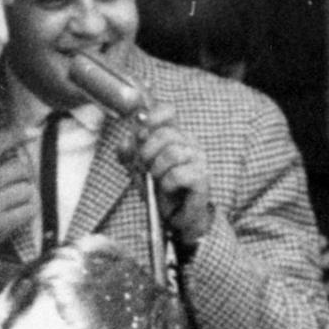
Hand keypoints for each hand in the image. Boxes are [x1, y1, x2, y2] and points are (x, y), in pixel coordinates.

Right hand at [0, 120, 37, 253]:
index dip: (17, 134)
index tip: (33, 133)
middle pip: (21, 168)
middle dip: (22, 174)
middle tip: (16, 181)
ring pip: (27, 190)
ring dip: (25, 194)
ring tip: (14, 199)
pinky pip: (28, 211)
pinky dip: (27, 210)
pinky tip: (17, 212)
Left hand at [119, 100, 211, 244]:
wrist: (175, 216)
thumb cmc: (159, 190)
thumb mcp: (137, 168)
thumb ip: (129, 153)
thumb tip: (126, 142)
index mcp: (174, 136)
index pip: (168, 111)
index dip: (153, 116)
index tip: (141, 128)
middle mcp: (189, 143)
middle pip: (165, 134)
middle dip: (147, 153)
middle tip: (146, 168)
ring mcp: (198, 159)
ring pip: (172, 153)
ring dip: (157, 170)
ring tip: (158, 181)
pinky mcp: (202, 178)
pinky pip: (178, 174)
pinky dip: (167, 184)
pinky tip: (168, 190)